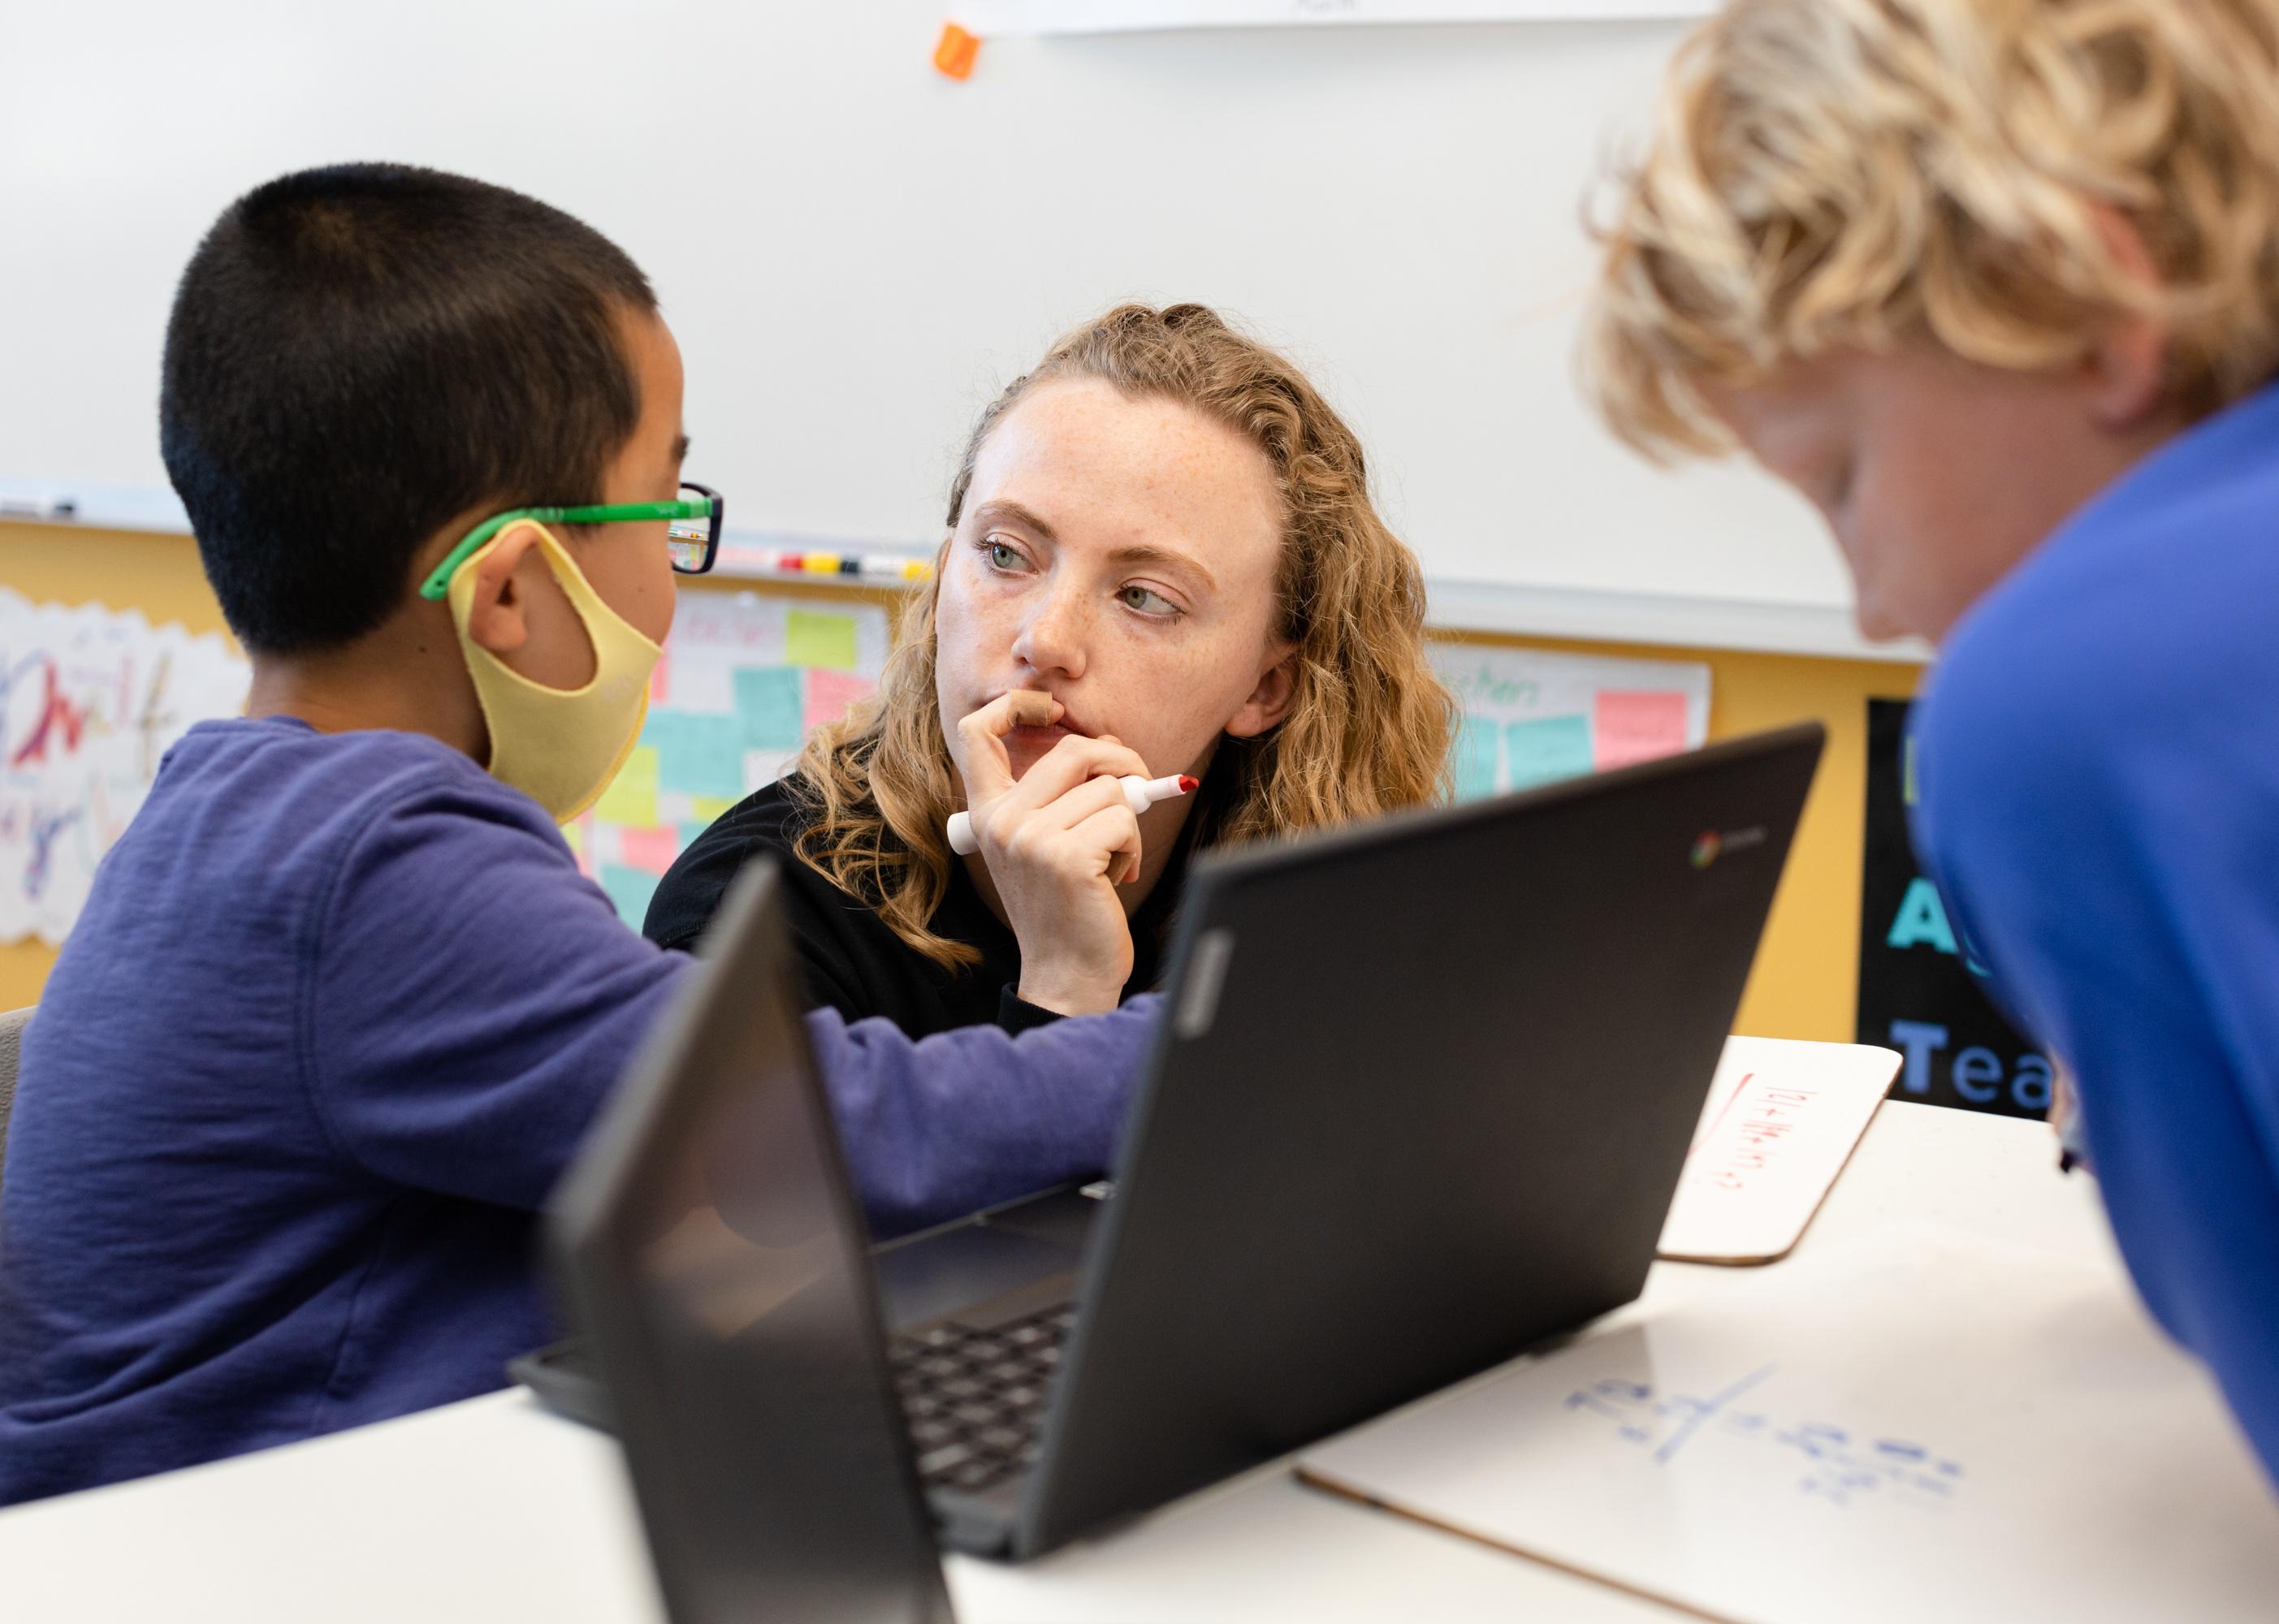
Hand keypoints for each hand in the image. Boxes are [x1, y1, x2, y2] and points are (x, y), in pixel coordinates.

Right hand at [956, 693, 1151, 1016]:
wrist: (1066, 972)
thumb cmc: (1064, 905)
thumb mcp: (1041, 843)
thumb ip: (1057, 794)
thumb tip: (1109, 746)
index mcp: (985, 812)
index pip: (976, 733)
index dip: (1015, 705)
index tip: (1051, 708)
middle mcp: (1000, 821)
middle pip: (1072, 750)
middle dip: (1119, 762)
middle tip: (1135, 788)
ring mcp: (1030, 838)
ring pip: (1108, 787)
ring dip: (1127, 821)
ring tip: (1112, 858)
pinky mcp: (1067, 857)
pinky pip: (1123, 818)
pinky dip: (1133, 846)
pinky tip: (1116, 875)